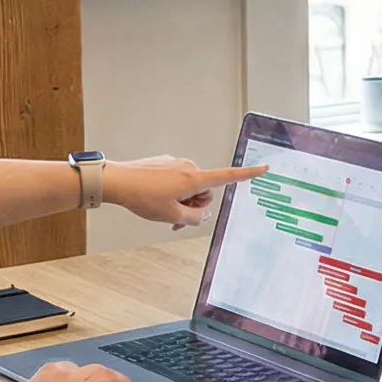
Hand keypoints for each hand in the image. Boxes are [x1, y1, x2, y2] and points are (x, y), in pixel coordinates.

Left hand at [105, 157, 270, 228]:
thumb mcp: (172, 215)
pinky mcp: (165, 164)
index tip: (264, 168)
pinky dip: (171, 193)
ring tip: (162, 210)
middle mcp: (188, 167)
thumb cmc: (142, 196)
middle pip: (205, 191)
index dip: (248, 174)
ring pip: (190, 188)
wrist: (117, 181)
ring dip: (181, 201)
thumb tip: (202, 212)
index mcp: (194, 178)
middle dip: (194, 205)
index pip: (227, 176)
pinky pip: (177, 181)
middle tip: (175, 217)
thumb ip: (194, 218)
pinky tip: (155, 199)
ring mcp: (176, 164)